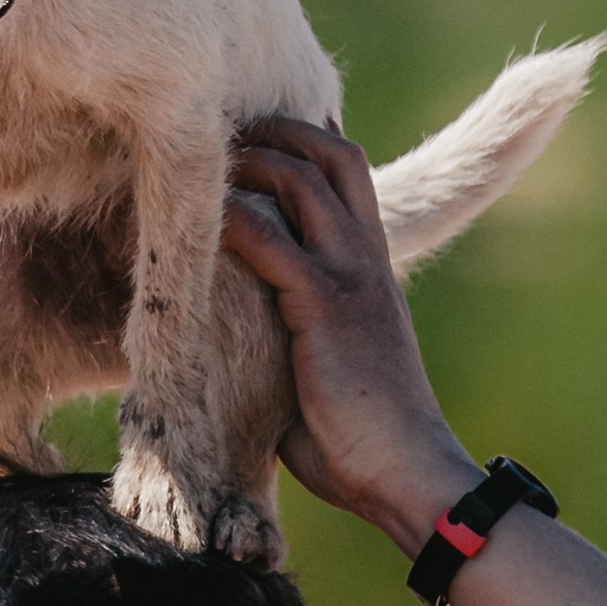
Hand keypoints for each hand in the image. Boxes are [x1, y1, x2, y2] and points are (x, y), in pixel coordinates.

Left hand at [222, 119, 480, 551]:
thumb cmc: (359, 440)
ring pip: (305, 179)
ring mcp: (349, 278)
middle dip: (278, 130)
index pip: (349, 175)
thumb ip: (291, 327)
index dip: (308, 139)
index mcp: (371, 268)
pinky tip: (200, 218)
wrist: (406, 475)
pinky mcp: (323, 307)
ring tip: (205, 164)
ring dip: (252, 161)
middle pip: (333, 154)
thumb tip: (235, 329)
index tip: (260, 132)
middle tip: (224, 132)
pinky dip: (232, 219)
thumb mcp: (324, 363)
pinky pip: (271, 240)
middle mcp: (366, 259)